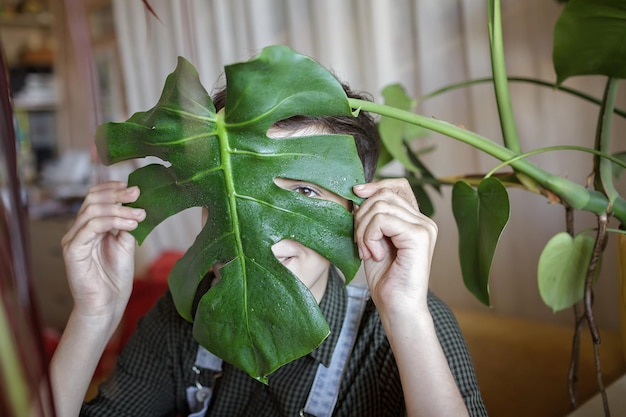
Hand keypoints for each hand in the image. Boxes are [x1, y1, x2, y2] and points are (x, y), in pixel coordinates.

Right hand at [61, 181, 144, 320]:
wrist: (107, 305)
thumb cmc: (116, 278)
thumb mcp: (126, 245)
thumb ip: (127, 225)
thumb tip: (137, 205)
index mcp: (90, 226)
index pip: (95, 196)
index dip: (112, 188)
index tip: (133, 186)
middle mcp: (79, 229)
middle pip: (92, 199)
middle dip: (117, 194)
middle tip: (137, 193)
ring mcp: (73, 239)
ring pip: (92, 211)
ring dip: (119, 209)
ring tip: (139, 214)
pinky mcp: (72, 250)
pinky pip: (90, 227)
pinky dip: (112, 222)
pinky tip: (130, 225)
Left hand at [353, 178, 436, 314]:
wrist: (397, 307)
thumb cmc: (386, 279)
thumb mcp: (374, 241)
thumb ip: (371, 218)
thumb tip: (358, 194)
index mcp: (415, 220)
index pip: (398, 186)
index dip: (376, 185)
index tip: (356, 194)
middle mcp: (424, 221)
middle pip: (384, 195)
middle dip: (362, 216)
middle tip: (359, 243)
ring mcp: (424, 227)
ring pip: (380, 206)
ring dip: (363, 229)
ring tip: (366, 252)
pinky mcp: (419, 236)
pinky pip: (382, 220)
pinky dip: (369, 237)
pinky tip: (374, 255)